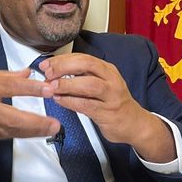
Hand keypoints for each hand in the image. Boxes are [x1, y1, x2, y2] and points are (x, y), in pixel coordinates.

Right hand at [0, 68, 60, 151]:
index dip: (29, 88)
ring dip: (32, 131)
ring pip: (10, 130)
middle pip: (12, 118)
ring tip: (51, 128)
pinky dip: (20, 133)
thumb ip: (4, 77)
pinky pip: (4, 134)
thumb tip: (28, 74)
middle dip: (36, 123)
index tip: (48, 89)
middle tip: (55, 124)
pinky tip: (33, 132)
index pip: (8, 87)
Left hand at [38, 54, 174, 162]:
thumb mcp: (101, 84)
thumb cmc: (114, 103)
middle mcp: (111, 80)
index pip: (83, 57)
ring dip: (67, 84)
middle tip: (48, 72)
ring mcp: (111, 96)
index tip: (46, 63)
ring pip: (89, 85)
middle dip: (64, 67)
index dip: (63, 59)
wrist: (135, 124)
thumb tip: (54, 73)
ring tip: (51, 87)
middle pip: (87, 65)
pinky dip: (71, 102)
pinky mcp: (108, 113)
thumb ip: (81, 78)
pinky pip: (87, 105)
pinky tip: (60, 100)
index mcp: (107, 70)